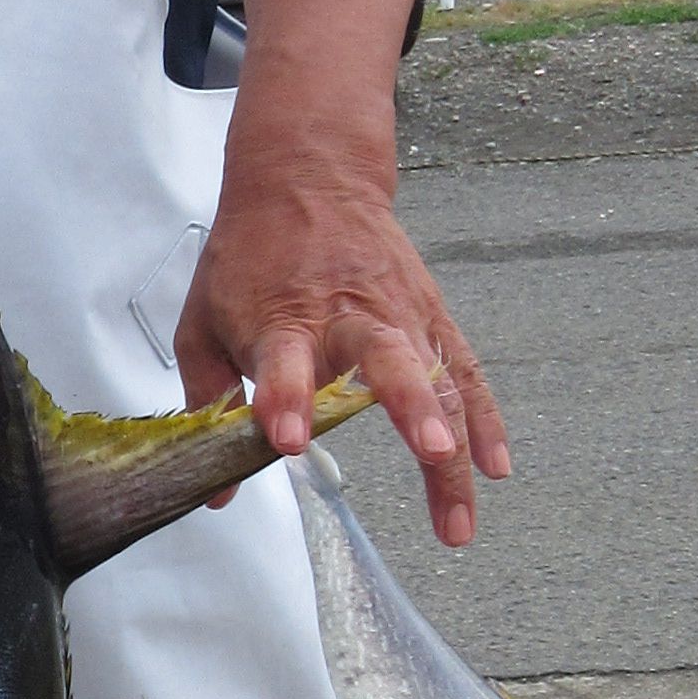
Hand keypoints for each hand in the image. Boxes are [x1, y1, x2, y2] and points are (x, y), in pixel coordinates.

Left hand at [175, 134, 510, 547]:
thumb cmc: (250, 256)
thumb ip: (208, 403)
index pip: (285, 362)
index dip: (287, 398)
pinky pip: (463, 373)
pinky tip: (494, 468)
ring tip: (457, 520)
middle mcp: (348, 315)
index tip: (289, 438)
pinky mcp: (430, 317)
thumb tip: (215, 489)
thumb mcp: (203, 322)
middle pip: (387, 362)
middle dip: (412, 408)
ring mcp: (399, 315)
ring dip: (454, 447)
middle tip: (432, 451)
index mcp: (284, 318)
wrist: (305, 178)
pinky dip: (483, 421)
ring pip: (436, 379)